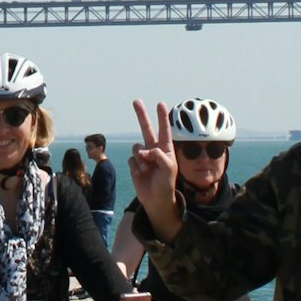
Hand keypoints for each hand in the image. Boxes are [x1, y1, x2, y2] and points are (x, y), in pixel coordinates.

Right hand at [130, 100, 181, 237]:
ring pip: (136, 147)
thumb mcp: (169, 168)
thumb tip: (144, 150)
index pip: (164, 129)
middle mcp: (153, 149)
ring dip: (141, 158)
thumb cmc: (166, 183)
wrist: (156, 199)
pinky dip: (136, 167)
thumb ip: (159, 155)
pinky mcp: (134, 164)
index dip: (162, 117)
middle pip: (146, 128)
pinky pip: (131, 159)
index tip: (160, 104)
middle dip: (141, 115)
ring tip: (148, 169)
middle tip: (136, 101)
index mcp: (165, 148)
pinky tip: (141, 174)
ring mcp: (143, 156)